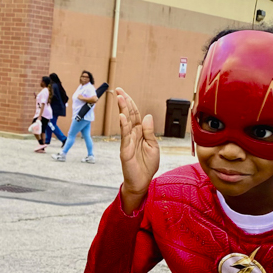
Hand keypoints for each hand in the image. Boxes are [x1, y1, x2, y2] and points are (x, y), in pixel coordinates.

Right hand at [117, 87, 158, 212]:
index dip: (130, 103)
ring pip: (125, 122)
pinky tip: (122, 116)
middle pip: (129, 115)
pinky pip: (125, 136)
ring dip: (122, 109)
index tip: (124, 93)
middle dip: (124, 102)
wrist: (142, 182)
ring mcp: (128, 142)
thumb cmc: (147, 166)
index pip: (135, 115)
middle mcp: (133, 135)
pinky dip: (123, 126)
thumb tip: (148, 116)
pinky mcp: (125, 150)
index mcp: (141, 133)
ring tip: (119, 98)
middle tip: (118, 90)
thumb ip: (150, 131)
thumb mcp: (153, 146)